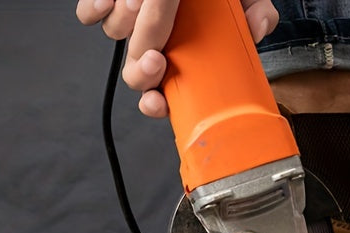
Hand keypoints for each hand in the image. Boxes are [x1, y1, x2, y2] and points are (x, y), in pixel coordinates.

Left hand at [75, 0, 278, 116]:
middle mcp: (153, 41)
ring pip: (116, 38)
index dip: (155, 105)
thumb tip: (258, 27)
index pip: (161, 95)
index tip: (158, 102)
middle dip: (144, 70)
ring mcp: (128, 21)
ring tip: (147, 3)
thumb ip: (256, 13)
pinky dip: (97, 8)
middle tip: (158, 58)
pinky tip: (115, 0)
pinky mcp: (107, 0)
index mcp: (182, 53)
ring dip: (130, 25)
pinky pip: (91, 13)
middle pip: (135, 74)